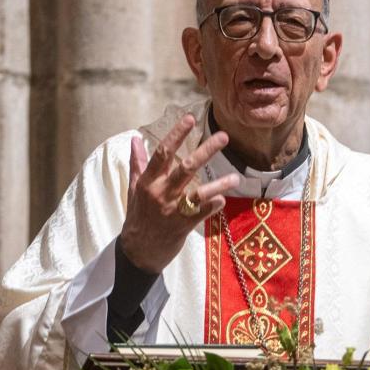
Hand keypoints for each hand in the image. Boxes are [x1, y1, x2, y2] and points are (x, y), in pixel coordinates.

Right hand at [119, 113, 240, 273]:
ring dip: (219, 184)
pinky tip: (224, 200)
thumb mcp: (133, 189)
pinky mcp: (181, 226)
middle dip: (206, 150)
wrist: (137, 252)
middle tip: (224, 136)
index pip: (162, 153)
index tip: (189, 118)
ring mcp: (171, 210)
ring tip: (235, 177)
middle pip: (185, 167)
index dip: (176, 134)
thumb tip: (135, 139)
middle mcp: (160, 193)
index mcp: (148, 181)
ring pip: (198, 193)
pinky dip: (213, 206)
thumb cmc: (137, 217)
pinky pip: (201, 214)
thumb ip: (137, 163)